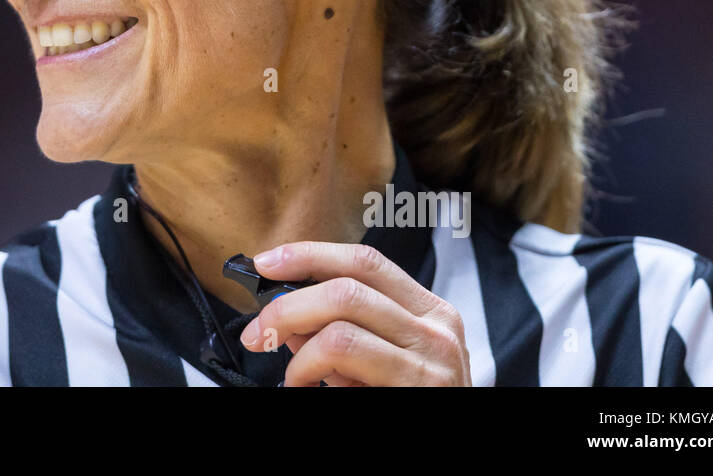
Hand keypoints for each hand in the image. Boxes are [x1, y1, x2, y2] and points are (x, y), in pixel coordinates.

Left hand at [238, 241, 470, 386]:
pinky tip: (305, 386)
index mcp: (429, 312)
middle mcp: (436, 330)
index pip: (365, 262)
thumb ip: (341, 329)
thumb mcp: (383, 360)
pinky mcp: (417, 390)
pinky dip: (308, 371)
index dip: (310, 255)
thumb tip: (287, 311)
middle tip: (260, 332)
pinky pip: (343, 362)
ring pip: (339, 330)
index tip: (267, 263)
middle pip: (346, 289)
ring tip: (294, 375)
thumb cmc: (411, 400)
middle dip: (288, 307)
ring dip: (298, 352)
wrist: (452, 457)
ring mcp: (431, 363)